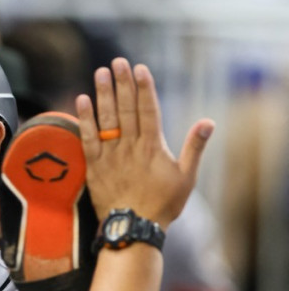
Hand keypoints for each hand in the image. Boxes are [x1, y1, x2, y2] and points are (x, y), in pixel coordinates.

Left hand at [75, 58, 213, 228]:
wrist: (134, 228)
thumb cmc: (163, 204)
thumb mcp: (187, 177)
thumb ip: (195, 147)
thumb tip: (209, 122)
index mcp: (153, 147)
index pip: (149, 110)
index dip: (144, 88)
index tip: (140, 69)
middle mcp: (131, 147)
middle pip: (126, 109)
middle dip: (122, 83)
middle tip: (117, 62)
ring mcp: (111, 155)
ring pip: (107, 119)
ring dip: (103, 94)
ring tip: (101, 73)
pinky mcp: (94, 166)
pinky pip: (87, 138)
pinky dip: (84, 119)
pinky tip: (82, 100)